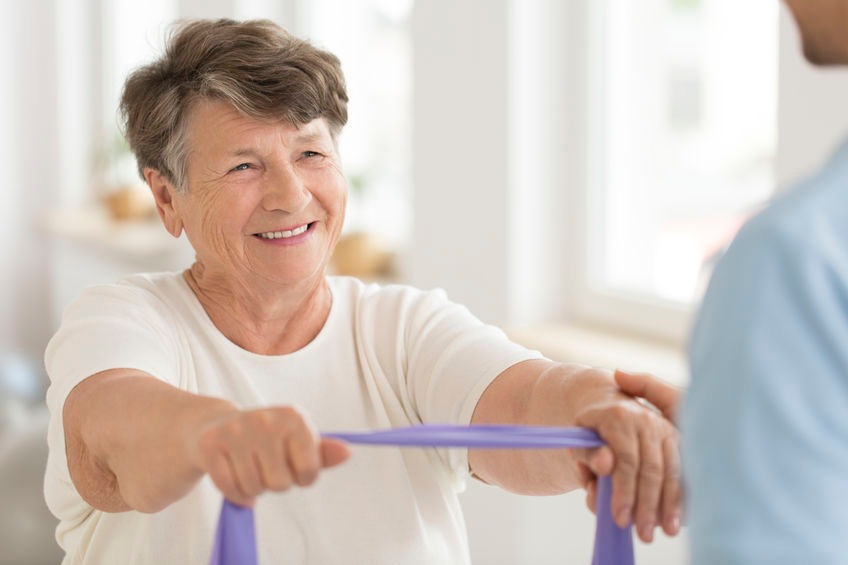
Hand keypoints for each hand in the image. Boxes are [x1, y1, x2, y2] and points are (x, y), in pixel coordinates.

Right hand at [188, 406, 349, 506]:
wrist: (215, 426)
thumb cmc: (265, 439)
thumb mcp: (296, 441)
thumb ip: (322, 453)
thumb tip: (347, 453)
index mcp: (294, 416)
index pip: (310, 471)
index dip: (302, 478)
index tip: (292, 465)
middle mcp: (266, 419)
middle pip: (281, 484)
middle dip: (274, 484)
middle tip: (265, 466)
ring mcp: (237, 430)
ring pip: (254, 488)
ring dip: (253, 488)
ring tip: (248, 467)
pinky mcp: (211, 445)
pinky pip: (230, 489)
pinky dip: (234, 492)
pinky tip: (232, 475)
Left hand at [573, 371, 681, 542]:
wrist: (610, 412)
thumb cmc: (592, 435)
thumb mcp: (580, 443)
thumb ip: (588, 455)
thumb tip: (605, 465)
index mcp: (617, 417)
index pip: (625, 459)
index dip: (624, 492)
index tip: (620, 519)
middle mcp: (645, 419)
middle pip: (651, 468)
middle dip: (648, 505)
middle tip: (644, 535)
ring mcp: (665, 429)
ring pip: (671, 471)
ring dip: (670, 504)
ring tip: (667, 532)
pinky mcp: (679, 440)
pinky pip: (684, 470)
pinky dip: (683, 496)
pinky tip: (681, 518)